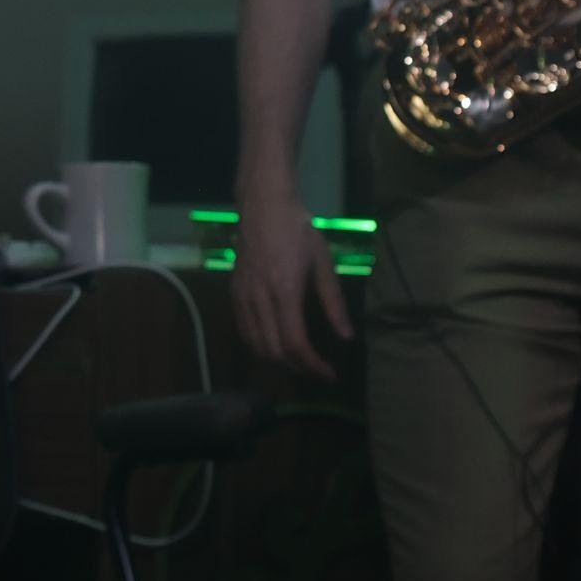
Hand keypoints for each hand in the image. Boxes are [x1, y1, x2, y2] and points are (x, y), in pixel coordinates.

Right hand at [232, 189, 353, 381]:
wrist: (262, 206)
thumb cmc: (297, 230)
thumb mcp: (323, 262)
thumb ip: (334, 302)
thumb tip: (346, 337)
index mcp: (284, 290)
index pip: (295, 343)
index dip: (313, 365)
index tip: (330, 374)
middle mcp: (259, 299)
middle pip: (274, 351)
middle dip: (298, 368)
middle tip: (318, 370)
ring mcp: (242, 298)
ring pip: (256, 346)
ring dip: (279, 361)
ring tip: (300, 362)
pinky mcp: (234, 295)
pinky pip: (244, 333)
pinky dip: (261, 348)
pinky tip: (277, 346)